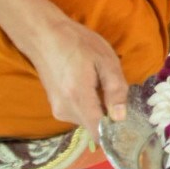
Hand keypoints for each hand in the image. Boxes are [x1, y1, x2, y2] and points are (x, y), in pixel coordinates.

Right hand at [27, 18, 128, 141]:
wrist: (43, 36)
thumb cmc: (76, 43)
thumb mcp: (105, 59)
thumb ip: (115, 89)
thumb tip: (120, 118)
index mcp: (78, 99)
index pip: (99, 133)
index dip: (115, 131)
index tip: (127, 120)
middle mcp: (65, 111)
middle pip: (95, 126)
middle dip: (108, 113)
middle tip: (111, 88)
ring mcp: (57, 110)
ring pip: (87, 120)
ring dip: (97, 107)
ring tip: (97, 81)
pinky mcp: (55, 107)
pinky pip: (79, 113)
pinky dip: (88, 103)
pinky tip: (87, 83)